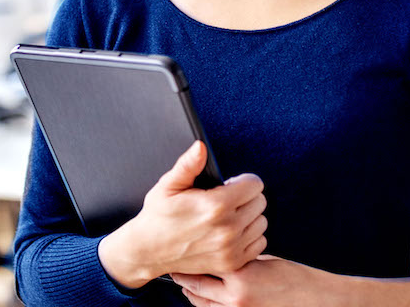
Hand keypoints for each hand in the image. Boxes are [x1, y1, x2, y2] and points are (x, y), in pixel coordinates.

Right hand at [98, 141, 267, 287]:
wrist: (148, 251)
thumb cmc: (158, 216)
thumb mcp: (168, 186)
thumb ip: (188, 165)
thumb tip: (200, 147)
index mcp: (215, 206)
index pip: (254, 185)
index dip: (242, 181)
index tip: (230, 185)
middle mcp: (227, 229)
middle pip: (260, 202)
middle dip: (246, 197)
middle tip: (227, 200)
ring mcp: (231, 249)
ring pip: (261, 222)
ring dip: (249, 217)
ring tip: (228, 216)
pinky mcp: (232, 263)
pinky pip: (259, 243)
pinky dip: (249, 237)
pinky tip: (232, 233)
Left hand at [173, 255, 333, 306]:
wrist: (315, 300)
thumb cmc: (295, 278)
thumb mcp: (264, 260)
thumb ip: (241, 259)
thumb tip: (222, 253)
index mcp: (240, 274)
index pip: (203, 264)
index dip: (189, 258)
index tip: (181, 250)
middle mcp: (235, 296)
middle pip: (195, 286)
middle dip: (183, 277)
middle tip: (175, 267)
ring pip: (202, 304)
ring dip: (192, 292)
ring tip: (186, 282)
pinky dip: (208, 304)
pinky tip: (206, 296)